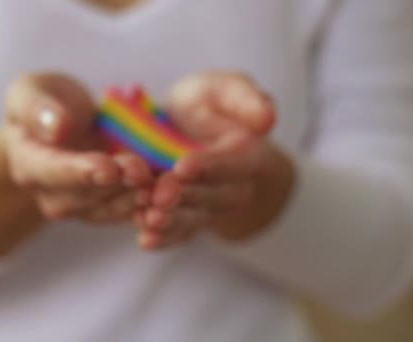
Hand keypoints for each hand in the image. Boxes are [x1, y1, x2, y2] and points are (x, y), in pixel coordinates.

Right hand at [3, 73, 152, 223]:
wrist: (59, 123)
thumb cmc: (43, 102)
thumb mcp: (29, 92)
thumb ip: (37, 108)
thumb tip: (56, 127)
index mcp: (28, 164)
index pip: (53, 172)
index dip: (81, 171)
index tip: (108, 167)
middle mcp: (51, 194)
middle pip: (85, 196)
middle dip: (117, 185)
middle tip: (144, 171)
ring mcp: (79, 206)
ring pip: (110, 209)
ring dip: (137, 198)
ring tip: (162, 183)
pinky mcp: (105, 207)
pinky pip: (127, 210)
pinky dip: (149, 203)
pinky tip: (170, 190)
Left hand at [136, 71, 293, 249]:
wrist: (186, 126)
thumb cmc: (209, 104)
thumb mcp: (225, 90)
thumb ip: (245, 99)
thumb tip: (266, 119)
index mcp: (246, 154)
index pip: (232, 163)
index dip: (209, 166)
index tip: (183, 166)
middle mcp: (231, 187)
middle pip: (210, 196)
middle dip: (184, 197)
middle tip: (159, 197)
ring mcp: (206, 206)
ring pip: (192, 219)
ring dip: (171, 222)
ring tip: (149, 221)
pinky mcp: (185, 217)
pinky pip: (178, 233)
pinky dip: (162, 238)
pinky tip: (146, 240)